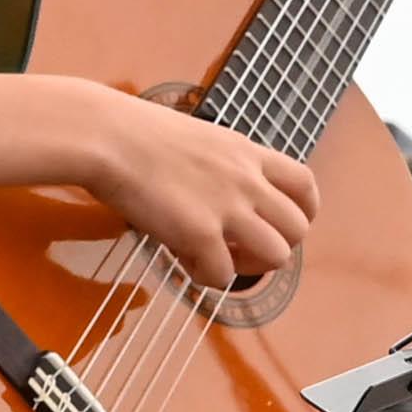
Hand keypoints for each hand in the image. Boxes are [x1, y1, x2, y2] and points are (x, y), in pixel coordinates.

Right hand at [64, 79, 320, 288]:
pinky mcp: (200, 232)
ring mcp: (228, 206)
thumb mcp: (197, 139)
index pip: (305, 184)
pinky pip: (225, 275)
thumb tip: (216, 196)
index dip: (303, 212)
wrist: (107, 136)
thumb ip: (220, 166)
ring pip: (277, 255)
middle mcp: (247, 179)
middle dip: (276, 247)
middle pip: (298, 228)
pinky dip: (208, 277)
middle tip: (242, 251)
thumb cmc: (135, 134)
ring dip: (250, 267)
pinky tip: (185, 261)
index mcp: (246, 153)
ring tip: (218, 260)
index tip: (283, 225)